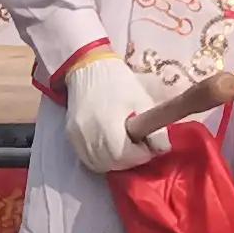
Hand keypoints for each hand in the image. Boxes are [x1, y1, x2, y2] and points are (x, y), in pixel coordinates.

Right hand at [63, 52, 163, 176]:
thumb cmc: (118, 82)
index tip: (148, 145)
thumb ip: (155, 128)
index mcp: (107, 124)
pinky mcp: (71, 137)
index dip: (142, 155)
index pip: (126, 156)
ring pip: (99, 165)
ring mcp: (77, 137)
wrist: (88, 67)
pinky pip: (88, 159)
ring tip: (125, 147)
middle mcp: (88, 135)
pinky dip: (102, 160)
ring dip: (116, 162)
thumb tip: (163, 149)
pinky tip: (111, 148)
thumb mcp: (142, 101)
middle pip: (113, 164)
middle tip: (139, 147)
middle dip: (131, 160)